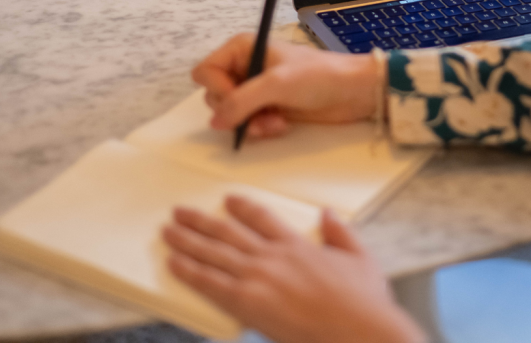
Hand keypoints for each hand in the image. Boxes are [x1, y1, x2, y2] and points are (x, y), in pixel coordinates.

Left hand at [163, 196, 425, 342]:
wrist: (358, 331)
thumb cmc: (362, 301)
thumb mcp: (360, 257)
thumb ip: (340, 233)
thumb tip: (327, 213)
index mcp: (296, 244)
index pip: (261, 217)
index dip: (241, 206)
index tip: (228, 200)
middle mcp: (272, 256)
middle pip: (227, 232)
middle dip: (200, 221)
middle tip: (179, 212)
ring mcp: (258, 279)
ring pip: (213, 254)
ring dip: (186, 241)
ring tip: (168, 232)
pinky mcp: (247, 304)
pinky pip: (210, 284)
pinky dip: (190, 271)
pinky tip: (174, 264)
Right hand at [192, 34, 381, 137]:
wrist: (352, 91)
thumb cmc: (318, 76)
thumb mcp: (276, 84)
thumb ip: (241, 101)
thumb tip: (215, 122)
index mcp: (243, 48)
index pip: (206, 71)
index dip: (217, 88)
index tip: (236, 98)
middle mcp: (245, 66)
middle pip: (214, 95)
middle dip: (235, 110)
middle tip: (259, 115)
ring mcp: (255, 88)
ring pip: (230, 113)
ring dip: (249, 123)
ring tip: (274, 123)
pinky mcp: (267, 107)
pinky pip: (247, 123)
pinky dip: (259, 128)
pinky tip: (280, 125)